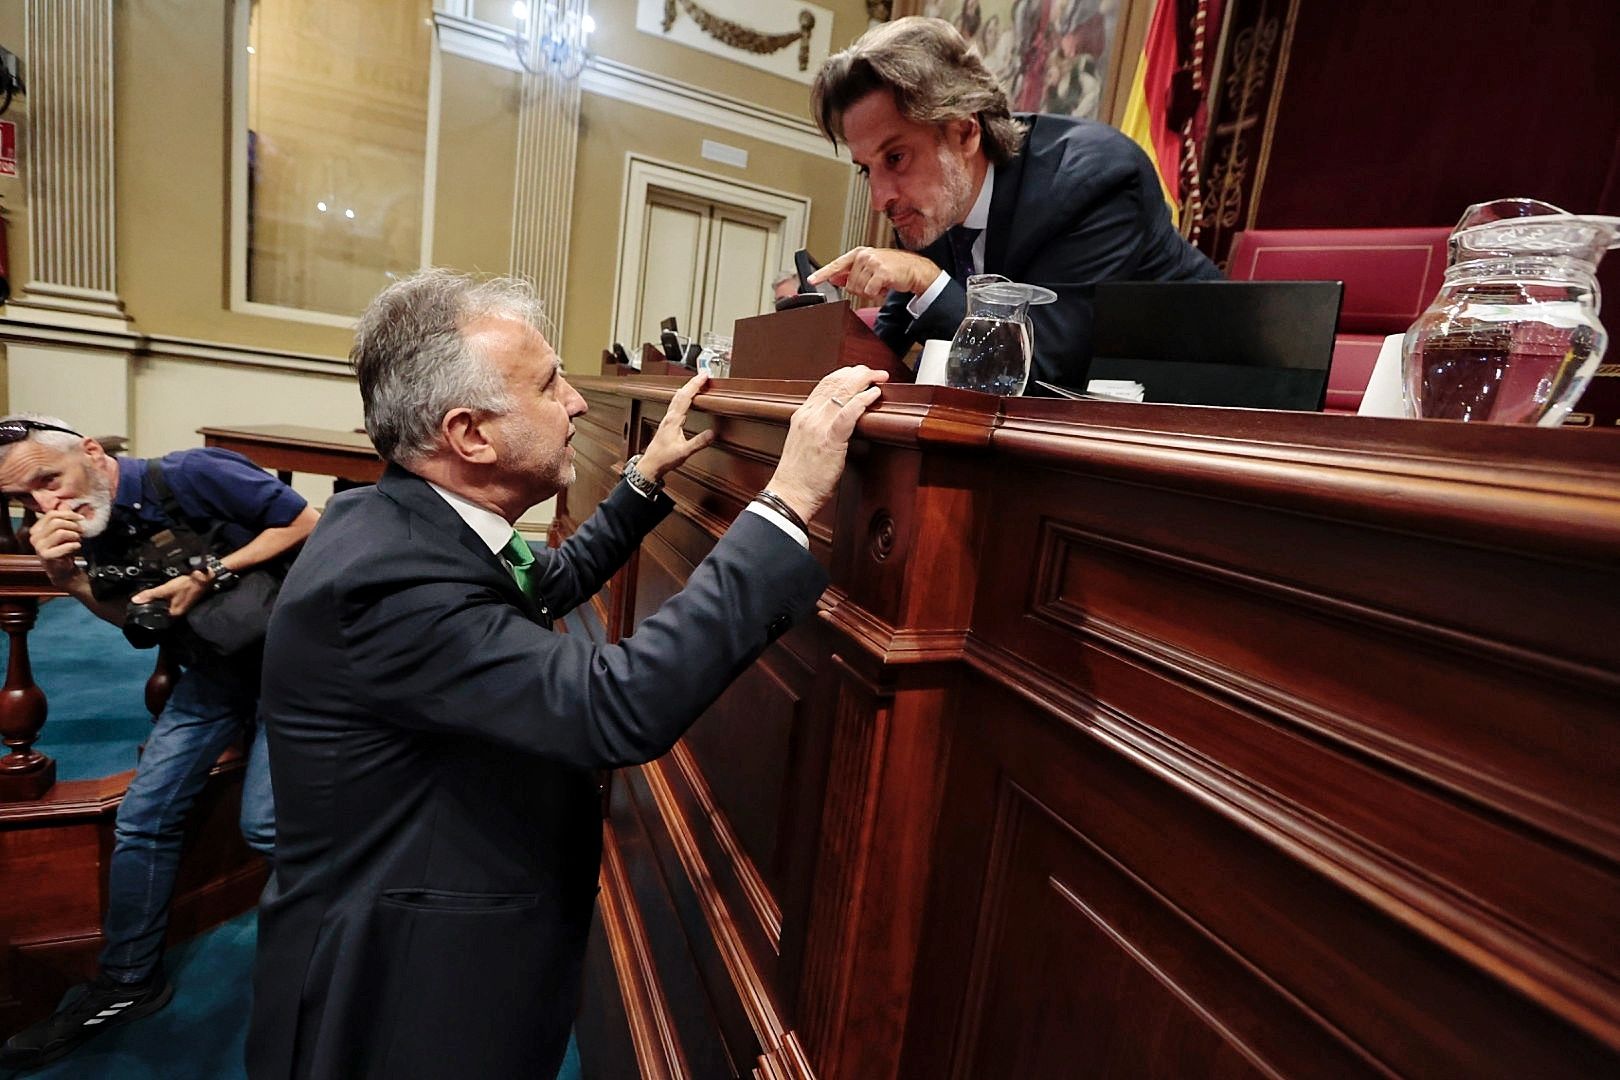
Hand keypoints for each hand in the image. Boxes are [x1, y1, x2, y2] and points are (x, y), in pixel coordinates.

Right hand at [27, 510, 86, 584]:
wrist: (62, 569)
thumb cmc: (63, 549)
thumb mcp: (62, 532)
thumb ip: (63, 519)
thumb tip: (67, 504)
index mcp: (37, 528)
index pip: (52, 514)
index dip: (68, 514)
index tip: (81, 518)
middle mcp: (34, 536)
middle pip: (56, 522)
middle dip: (73, 525)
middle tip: (81, 531)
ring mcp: (38, 546)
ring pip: (61, 532)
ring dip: (74, 535)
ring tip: (78, 540)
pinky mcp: (46, 555)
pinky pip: (64, 546)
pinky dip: (74, 545)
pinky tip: (77, 547)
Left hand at [132, 572, 211, 617]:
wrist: (204, 578)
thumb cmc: (187, 585)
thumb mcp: (166, 589)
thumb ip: (150, 595)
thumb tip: (135, 600)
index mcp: (174, 614)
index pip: (156, 618)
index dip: (147, 613)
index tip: (139, 609)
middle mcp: (179, 614)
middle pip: (162, 613)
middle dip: (154, 608)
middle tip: (145, 602)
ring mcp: (183, 608)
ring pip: (167, 608)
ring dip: (161, 604)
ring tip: (154, 598)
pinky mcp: (185, 602)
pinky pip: (172, 604)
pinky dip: (167, 600)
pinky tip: (165, 595)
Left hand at [637, 370, 717, 481]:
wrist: (650, 464)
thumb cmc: (664, 458)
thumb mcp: (684, 452)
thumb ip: (699, 442)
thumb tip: (713, 433)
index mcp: (673, 420)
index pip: (686, 397)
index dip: (695, 385)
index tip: (704, 376)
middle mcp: (669, 417)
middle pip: (680, 394)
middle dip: (692, 383)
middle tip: (703, 375)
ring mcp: (667, 419)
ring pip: (677, 398)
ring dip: (687, 388)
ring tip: (696, 383)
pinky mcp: (667, 423)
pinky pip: (675, 404)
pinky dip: (683, 397)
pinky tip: (685, 399)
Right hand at [766, 366, 888, 521]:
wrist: (789, 495)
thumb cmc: (799, 477)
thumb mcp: (805, 444)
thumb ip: (818, 429)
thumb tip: (839, 423)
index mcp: (802, 415)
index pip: (824, 384)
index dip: (844, 374)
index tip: (858, 372)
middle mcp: (808, 416)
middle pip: (835, 383)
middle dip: (858, 373)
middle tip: (875, 372)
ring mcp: (818, 426)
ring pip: (842, 392)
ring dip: (864, 381)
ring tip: (879, 377)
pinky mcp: (830, 440)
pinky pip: (849, 413)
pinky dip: (863, 400)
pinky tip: (873, 394)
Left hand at [808, 247, 942, 297]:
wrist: (914, 269)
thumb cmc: (893, 268)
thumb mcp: (869, 267)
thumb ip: (850, 272)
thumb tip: (833, 278)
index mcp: (858, 253)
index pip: (836, 265)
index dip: (822, 274)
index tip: (811, 280)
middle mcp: (863, 256)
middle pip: (849, 284)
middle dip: (860, 289)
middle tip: (873, 284)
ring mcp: (872, 263)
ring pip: (858, 289)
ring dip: (869, 292)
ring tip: (880, 284)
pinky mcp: (881, 272)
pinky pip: (869, 292)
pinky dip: (877, 294)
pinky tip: (884, 286)